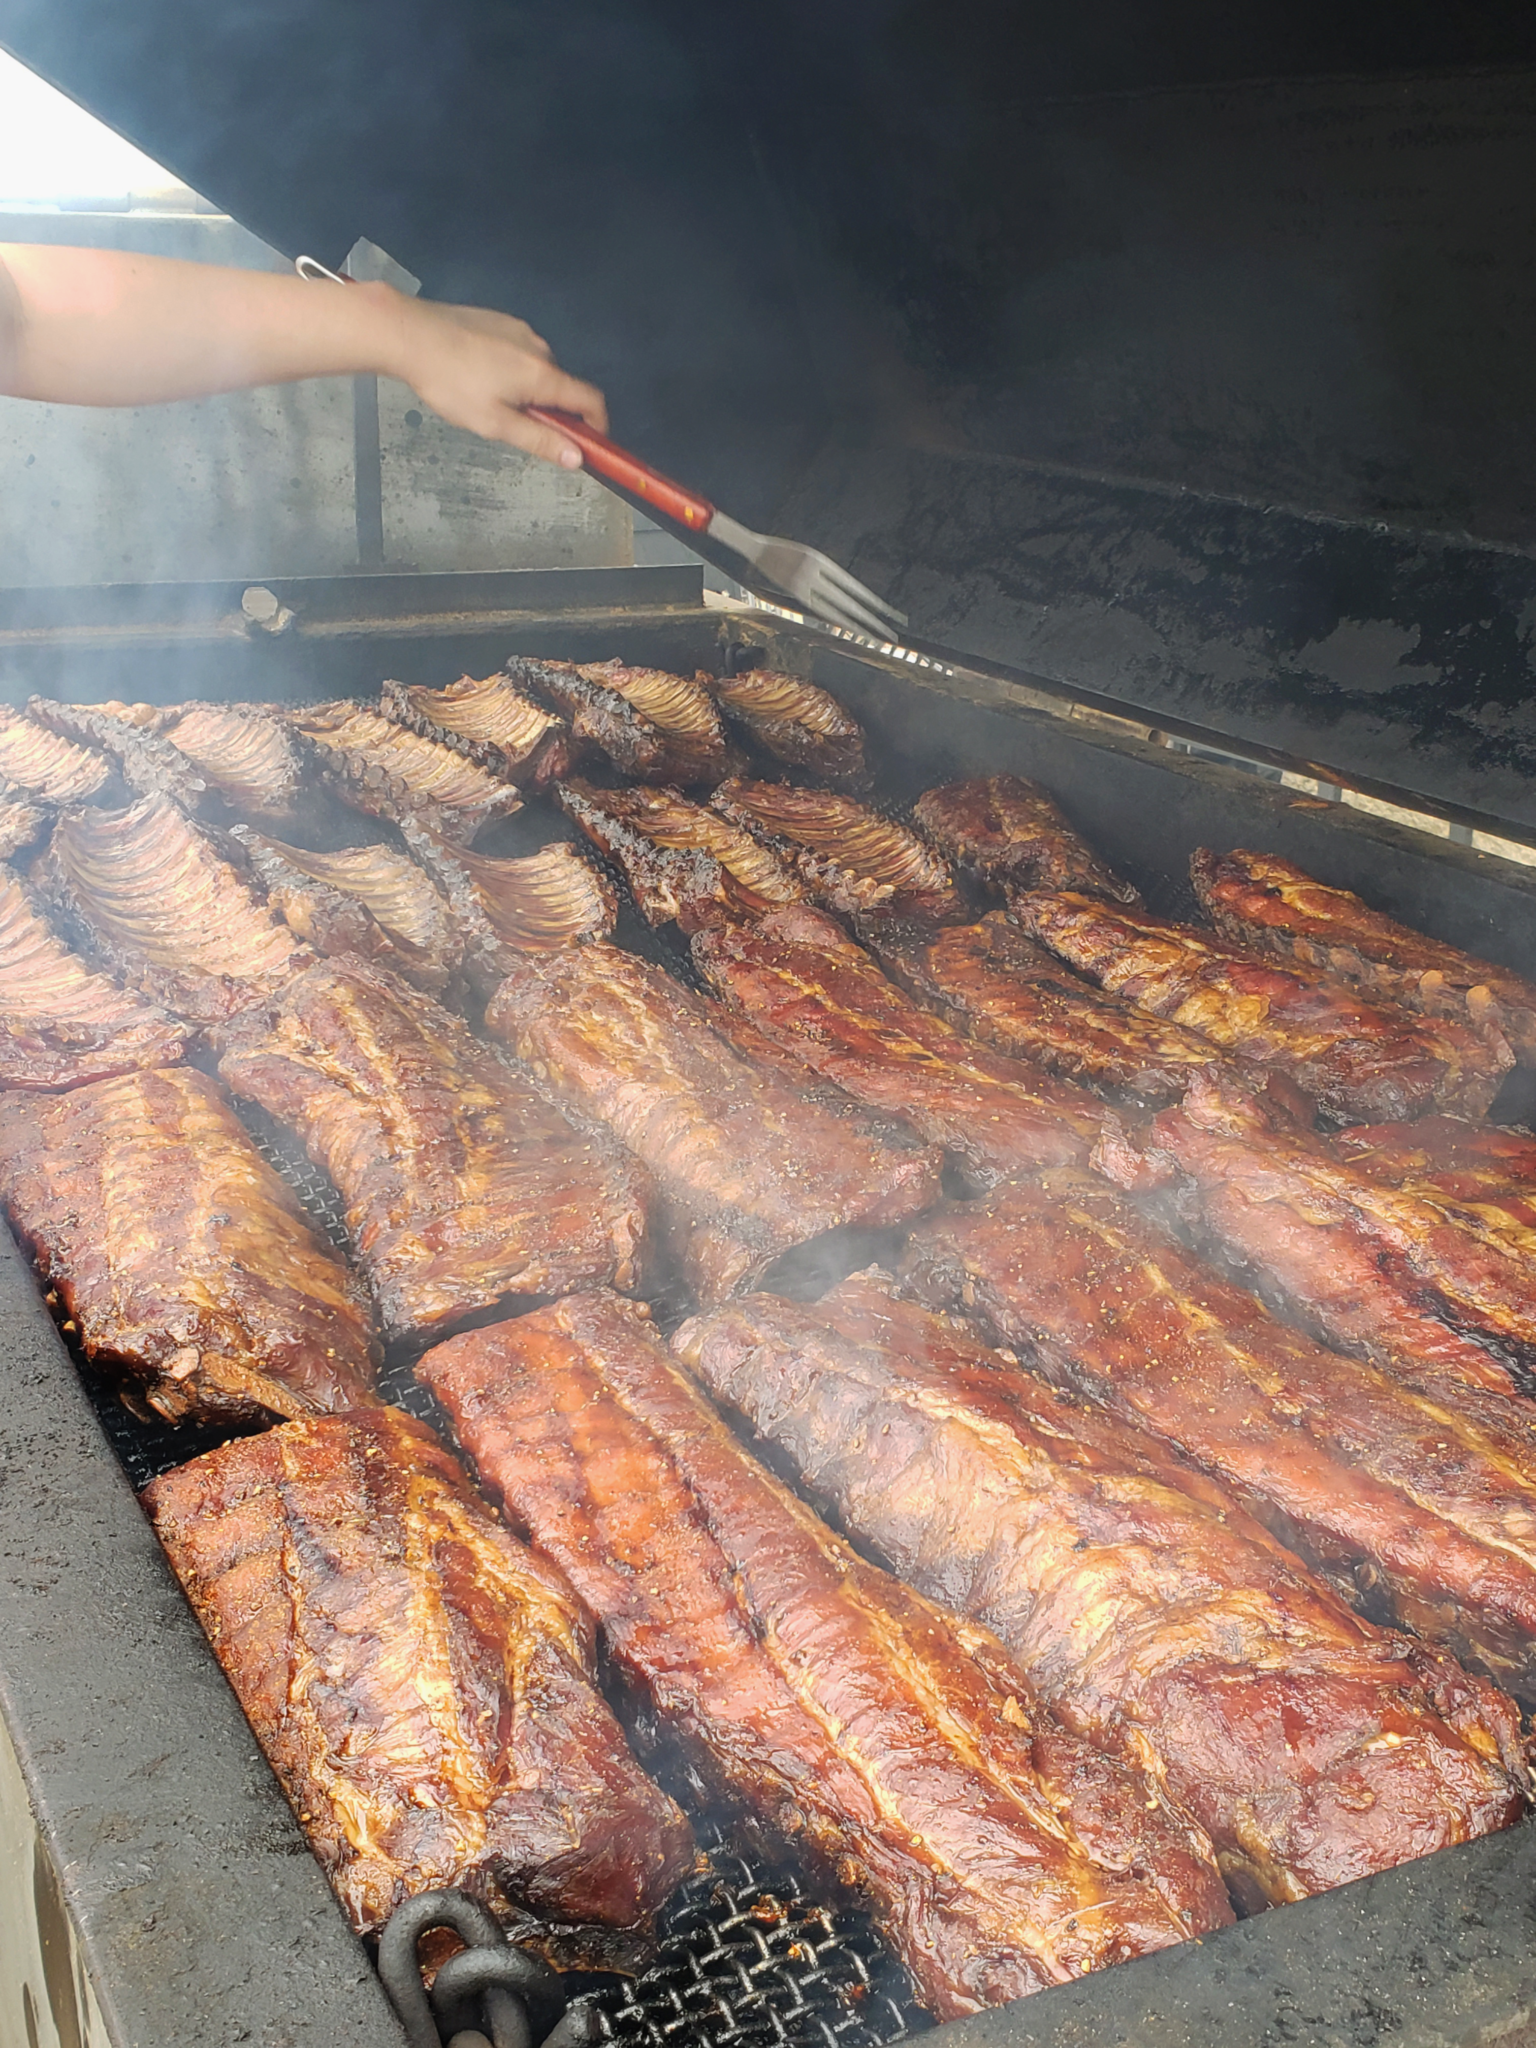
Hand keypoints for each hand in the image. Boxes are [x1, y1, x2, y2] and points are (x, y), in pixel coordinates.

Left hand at [383, 286, 608, 467]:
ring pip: (539, 369)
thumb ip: (539, 440)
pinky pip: (520, 351)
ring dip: (529, 390)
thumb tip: (578, 458)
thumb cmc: (452, 384)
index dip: (598, 425)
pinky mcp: (500, 320)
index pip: (591, 399)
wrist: (411, 334)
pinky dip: (513, 370)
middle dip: (552, 411)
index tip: (590, 444)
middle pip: (563, 386)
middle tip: (517, 428)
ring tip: (489, 401)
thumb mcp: (495, 424)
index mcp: (543, 374)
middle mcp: (540, 347)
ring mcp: (520, 329)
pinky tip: (480, 377)